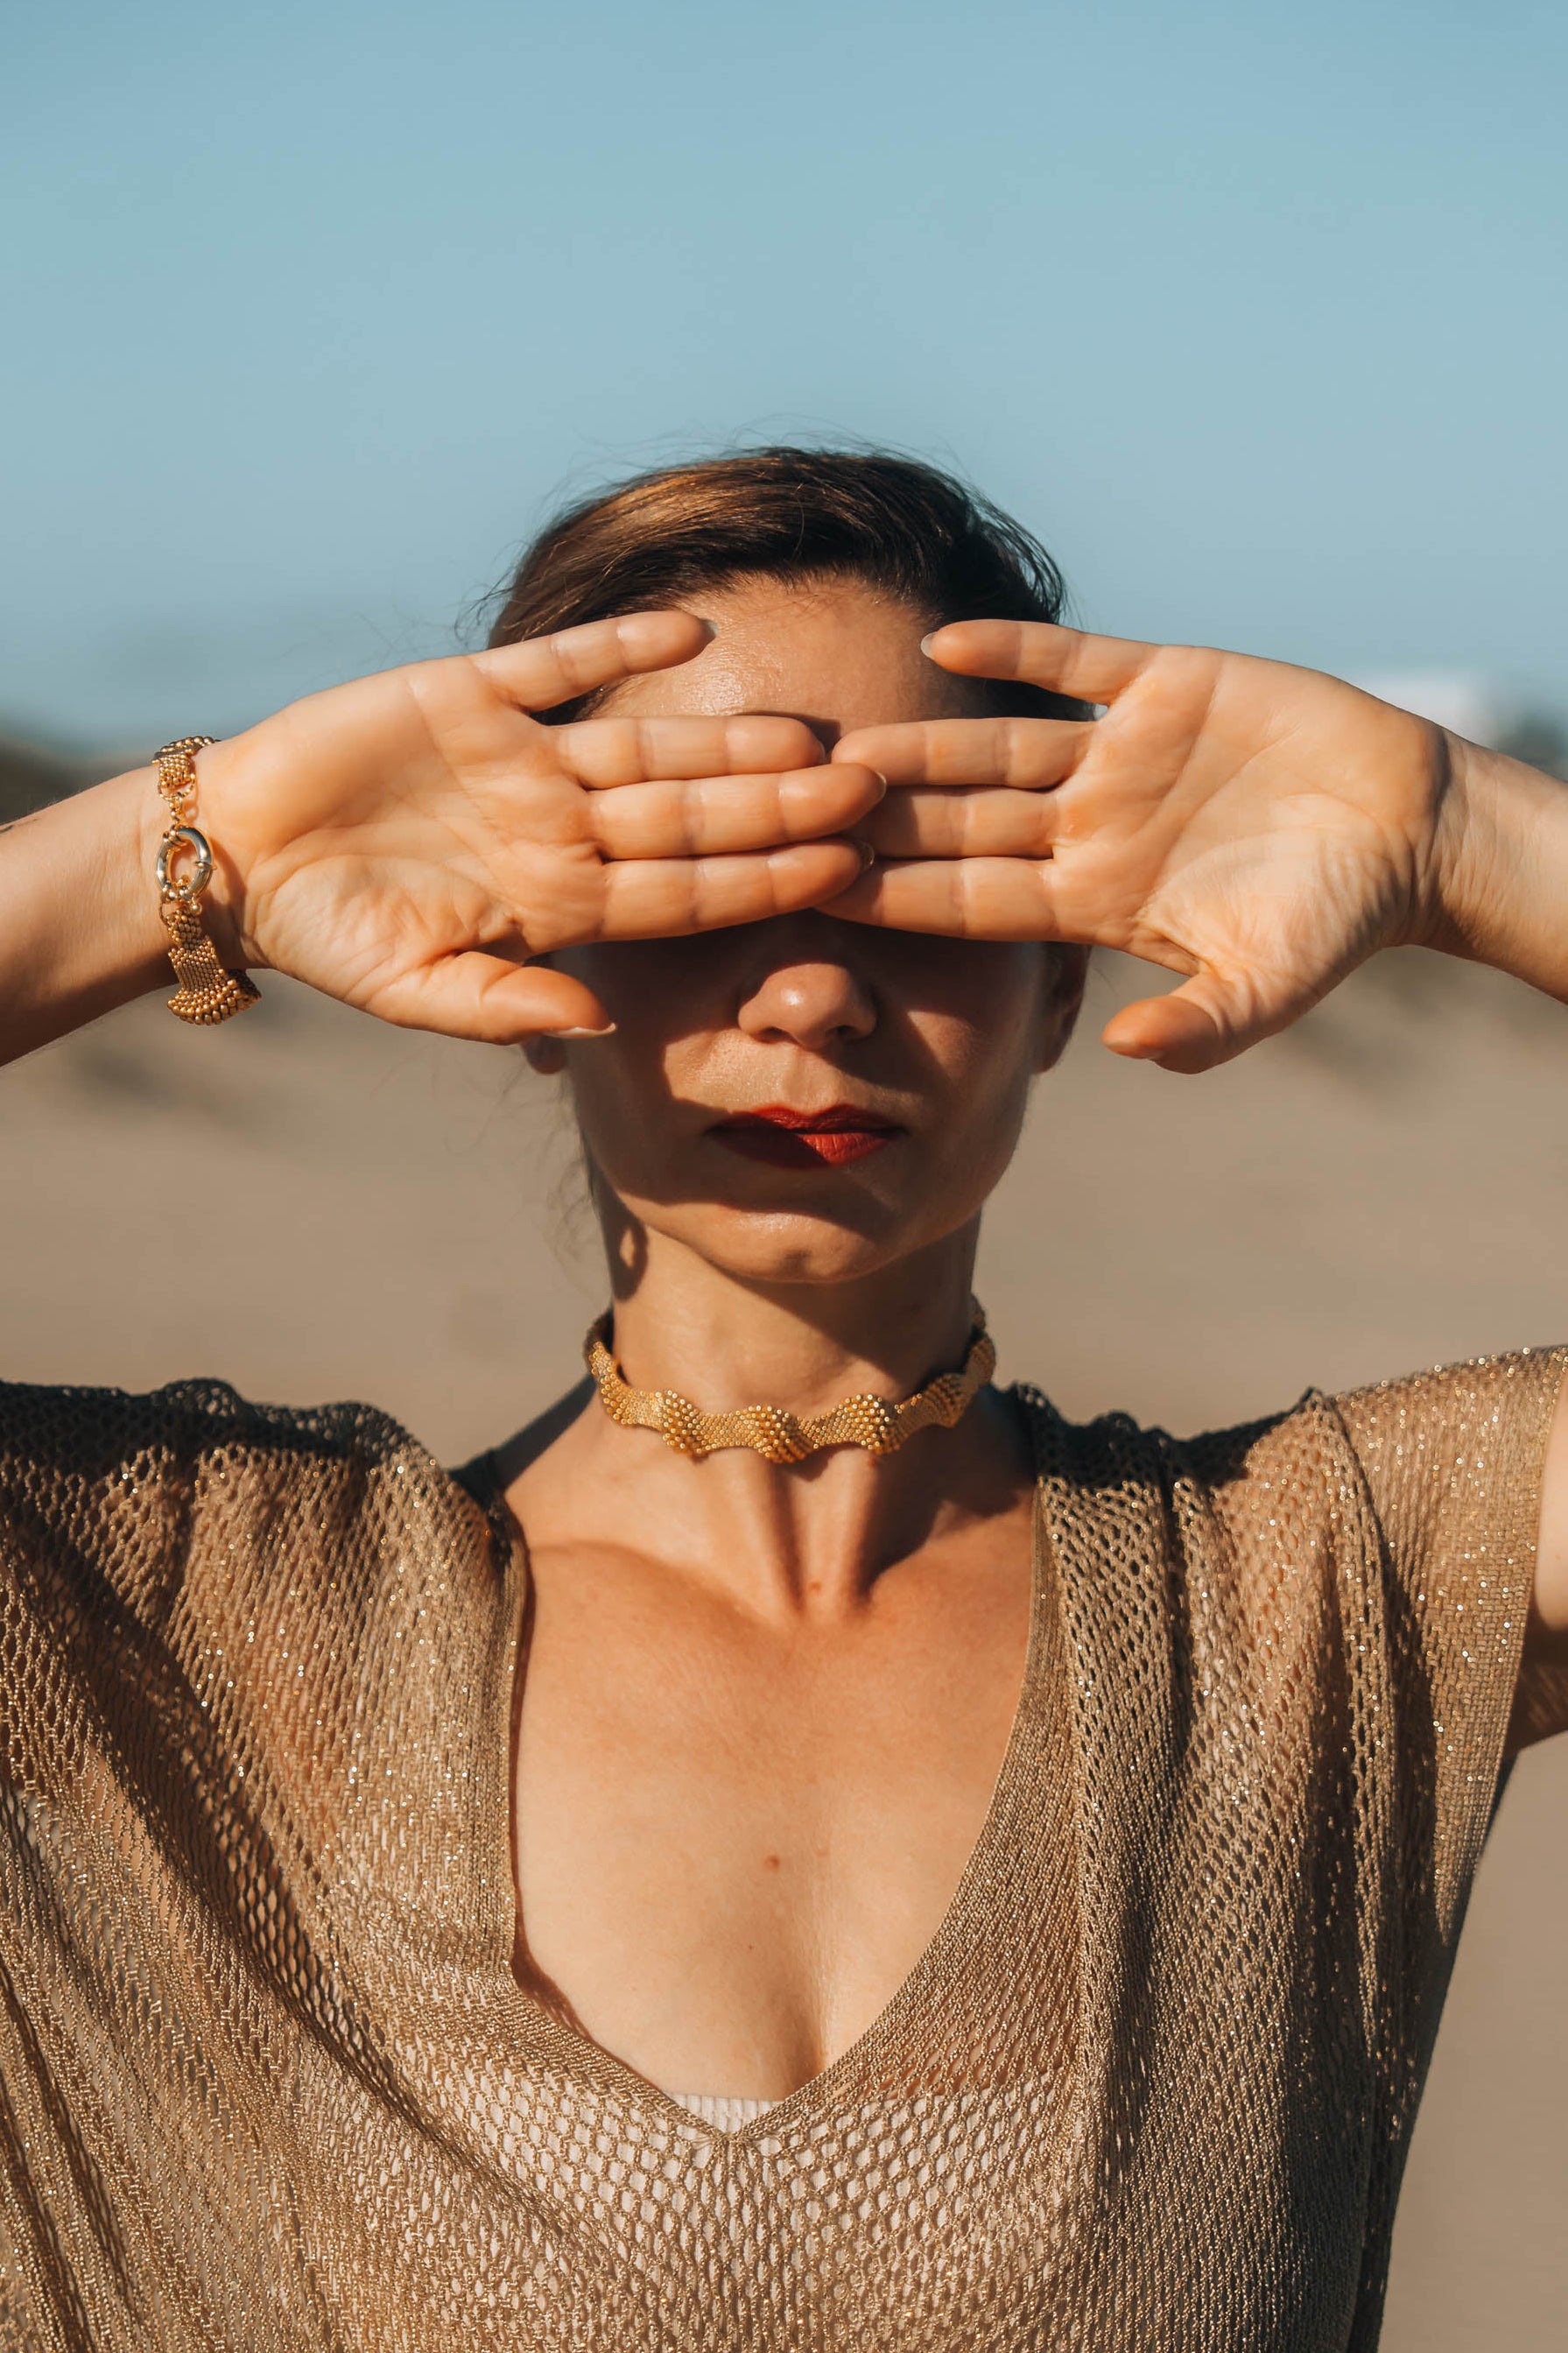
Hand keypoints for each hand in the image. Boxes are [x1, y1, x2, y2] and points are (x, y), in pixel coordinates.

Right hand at [194, 613, 882, 1042]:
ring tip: (809, 728)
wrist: (242, 856)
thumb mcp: (416, 990)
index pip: (688, 892)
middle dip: (780, 807)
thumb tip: (599, 1026)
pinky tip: (690, 631)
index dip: (766, 880)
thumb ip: (508, 1007)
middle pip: (694, 816)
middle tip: (873, 790)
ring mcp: (525, 758)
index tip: (847, 871)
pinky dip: (620, 646)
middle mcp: (562, 826)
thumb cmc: (331, 936)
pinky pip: (564, 665)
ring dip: (727, 736)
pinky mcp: (473, 693)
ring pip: (649, 745)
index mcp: (562, 902)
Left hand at [830, 621, 1444, 1072]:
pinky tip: (944, 640)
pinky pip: (1072, 665)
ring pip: (995, 749)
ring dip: (922, 745)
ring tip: (840, 742)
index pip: (970, 901)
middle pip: (959, 824)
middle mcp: (1086, 825)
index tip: (816, 895)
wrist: (1407, 832)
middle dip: (879, 823)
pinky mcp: (1164, 684)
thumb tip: (1122, 1053)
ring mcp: (1117, 755)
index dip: (895, 896)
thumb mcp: (1266, 990)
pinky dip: (1014, 651)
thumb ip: (1198, 1030)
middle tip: (787, 814)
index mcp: (1092, 899)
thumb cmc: (1334, 923)